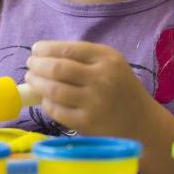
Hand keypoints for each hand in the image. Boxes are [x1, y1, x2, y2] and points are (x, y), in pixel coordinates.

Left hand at [25, 40, 152, 136]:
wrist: (143, 124)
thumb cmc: (122, 90)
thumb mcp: (112, 65)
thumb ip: (84, 58)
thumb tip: (43, 54)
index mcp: (107, 59)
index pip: (68, 49)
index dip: (46, 49)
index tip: (36, 50)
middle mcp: (102, 79)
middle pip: (57, 68)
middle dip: (37, 65)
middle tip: (30, 65)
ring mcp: (94, 102)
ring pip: (53, 89)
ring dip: (36, 83)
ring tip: (31, 79)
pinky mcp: (86, 123)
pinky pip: (56, 110)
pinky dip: (46, 103)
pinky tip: (45, 99)